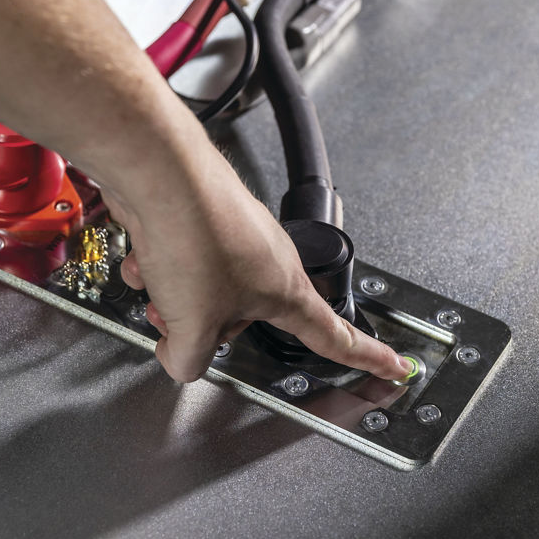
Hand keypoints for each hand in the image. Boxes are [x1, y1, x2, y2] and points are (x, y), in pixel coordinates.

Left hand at [109, 145, 411, 383]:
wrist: (158, 171)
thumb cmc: (193, 234)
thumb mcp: (191, 326)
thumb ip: (188, 361)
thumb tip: (180, 359)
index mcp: (286, 290)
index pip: (335, 336)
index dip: (367, 357)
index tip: (395, 366)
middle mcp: (269, 259)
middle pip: (243, 318)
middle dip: (204, 325)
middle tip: (179, 324)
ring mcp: (236, 235)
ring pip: (203, 288)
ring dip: (172, 294)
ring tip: (155, 282)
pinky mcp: (203, 218)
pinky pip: (180, 259)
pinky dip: (157, 263)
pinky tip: (143, 257)